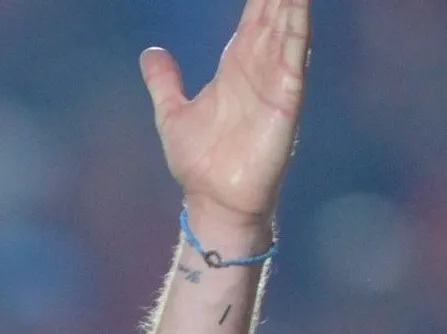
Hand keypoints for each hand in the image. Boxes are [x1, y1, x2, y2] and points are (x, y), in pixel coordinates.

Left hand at [141, 0, 309, 227]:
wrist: (213, 200)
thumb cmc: (200, 161)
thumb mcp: (171, 112)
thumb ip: (164, 81)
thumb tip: (150, 52)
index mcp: (237, 66)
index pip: (254, 16)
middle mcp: (259, 68)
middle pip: (274, 12)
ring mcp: (275, 81)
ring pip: (287, 27)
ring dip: (291, 2)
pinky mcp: (285, 99)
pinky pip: (293, 57)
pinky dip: (297, 29)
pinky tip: (297, 6)